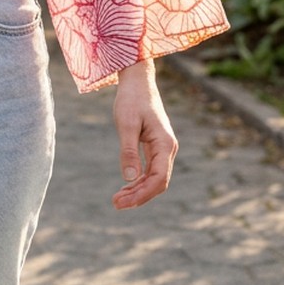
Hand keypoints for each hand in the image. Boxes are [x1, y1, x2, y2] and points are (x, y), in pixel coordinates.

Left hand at [111, 60, 177, 209]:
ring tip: (118, 199)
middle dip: (139, 196)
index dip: (142, 194)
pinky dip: (139, 180)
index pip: (158, 179)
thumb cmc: (131, 99)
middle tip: (116, 204)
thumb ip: (129, 151)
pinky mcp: (155, 146)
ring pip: (154, 178)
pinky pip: (150, 169)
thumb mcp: (126, 124)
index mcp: (164, 144)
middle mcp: (168, 148)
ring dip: (138, 190)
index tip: (122, 202)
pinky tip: (126, 186)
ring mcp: (163, 148)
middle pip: (158, 182)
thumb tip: (129, 178)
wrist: (137, 80)